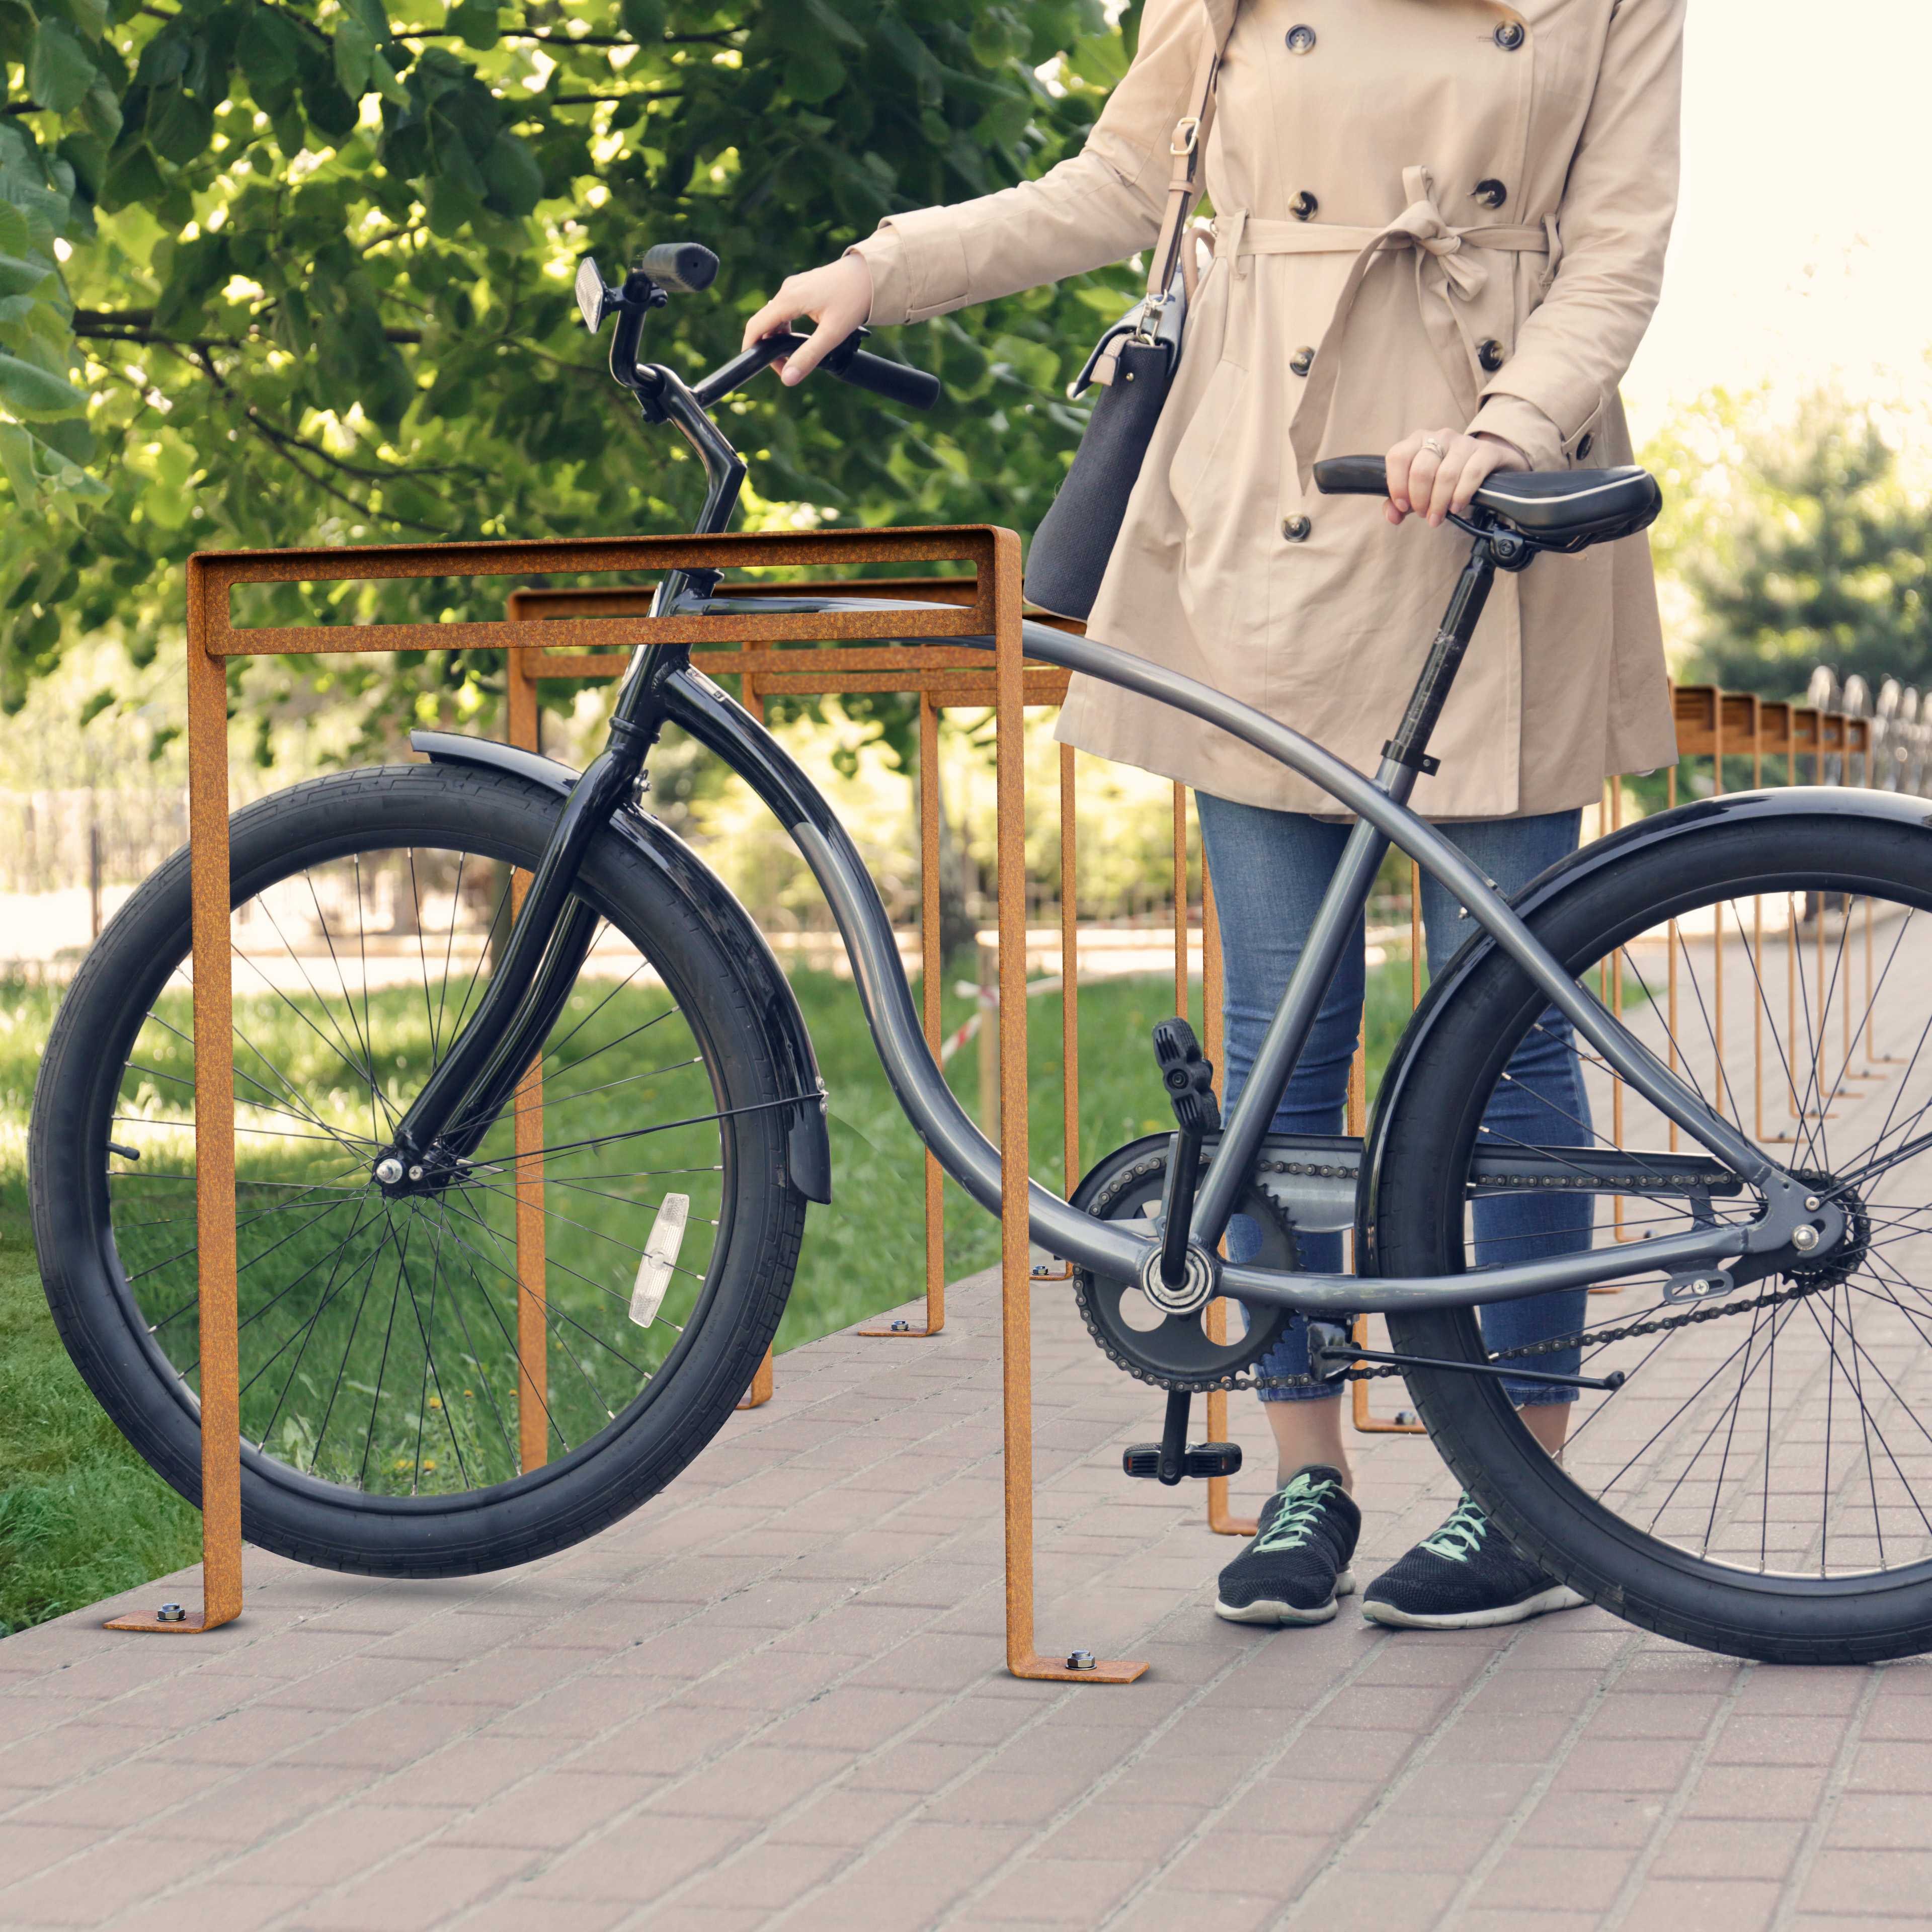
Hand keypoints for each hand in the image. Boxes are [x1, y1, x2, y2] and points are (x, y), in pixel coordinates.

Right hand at [741, 255, 873, 386]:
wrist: (871, 274)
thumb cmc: (854, 299)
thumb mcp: (832, 334)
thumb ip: (808, 357)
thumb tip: (788, 379)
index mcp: (789, 299)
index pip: (756, 325)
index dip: (750, 346)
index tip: (751, 363)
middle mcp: (787, 290)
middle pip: (764, 322)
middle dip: (768, 346)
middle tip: (783, 367)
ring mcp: (794, 286)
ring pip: (775, 316)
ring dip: (779, 337)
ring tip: (794, 356)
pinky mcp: (802, 287)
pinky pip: (785, 308)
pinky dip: (787, 326)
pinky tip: (800, 338)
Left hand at [1383, 428, 1527, 527]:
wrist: (1487, 464)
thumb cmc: (1447, 476)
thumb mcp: (1421, 487)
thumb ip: (1401, 503)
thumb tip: (1392, 516)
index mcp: (1418, 440)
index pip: (1397, 457)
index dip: (1397, 485)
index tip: (1403, 506)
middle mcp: (1440, 437)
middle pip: (1421, 470)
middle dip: (1420, 499)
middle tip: (1424, 514)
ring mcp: (1463, 442)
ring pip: (1445, 475)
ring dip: (1439, 503)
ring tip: (1437, 516)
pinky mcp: (1485, 451)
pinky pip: (1470, 475)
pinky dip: (1460, 496)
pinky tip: (1456, 507)